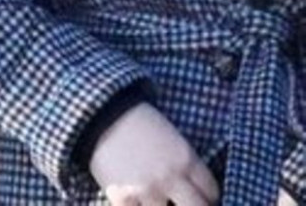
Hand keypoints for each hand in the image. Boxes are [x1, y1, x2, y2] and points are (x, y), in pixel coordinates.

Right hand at [88, 103, 218, 205]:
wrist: (97, 113)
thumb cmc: (137, 122)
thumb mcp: (170, 137)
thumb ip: (185, 165)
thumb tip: (194, 191)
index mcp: (185, 160)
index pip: (212, 192)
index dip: (206, 196)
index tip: (197, 195)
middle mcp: (171, 179)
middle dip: (191, 205)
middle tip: (180, 200)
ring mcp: (147, 191)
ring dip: (163, 205)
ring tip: (156, 196)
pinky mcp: (123, 199)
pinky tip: (138, 199)